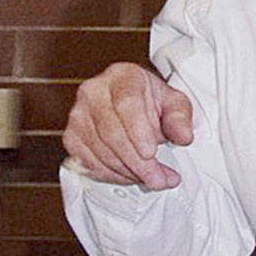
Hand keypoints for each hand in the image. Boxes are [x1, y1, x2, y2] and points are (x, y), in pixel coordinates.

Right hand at [62, 62, 193, 190]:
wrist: (127, 103)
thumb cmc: (149, 101)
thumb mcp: (173, 102)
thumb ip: (180, 118)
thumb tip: (184, 137)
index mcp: (122, 76)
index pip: (127, 104)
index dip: (138, 131)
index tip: (151, 153)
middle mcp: (94, 91)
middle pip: (112, 133)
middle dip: (137, 162)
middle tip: (158, 178)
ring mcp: (78, 114)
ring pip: (100, 150)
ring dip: (127, 172)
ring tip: (151, 178)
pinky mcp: (71, 136)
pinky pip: (88, 162)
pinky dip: (111, 175)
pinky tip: (130, 176)